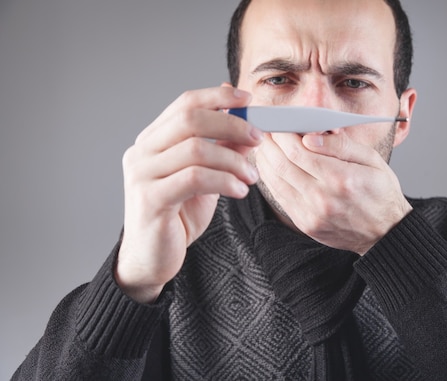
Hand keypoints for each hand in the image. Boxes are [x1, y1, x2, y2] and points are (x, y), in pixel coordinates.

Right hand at [116, 87, 262, 302]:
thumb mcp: (206, 178)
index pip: (185, 103)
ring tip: (251, 176)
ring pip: (195, 149)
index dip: (217, 96)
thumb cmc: (177, 217)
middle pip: (189, 119)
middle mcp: (142, 152)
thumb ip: (222, 151)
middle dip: (231, 124)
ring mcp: (142, 175)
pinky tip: (240, 190)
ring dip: (233, 160)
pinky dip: (224, 180)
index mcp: (153, 140)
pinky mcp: (150, 199)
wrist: (152, 259)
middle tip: (258, 137)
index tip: (247, 99)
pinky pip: (194, 178)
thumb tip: (246, 124)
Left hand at [255, 132, 411, 254]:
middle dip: (270, 145)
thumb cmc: (381, 192)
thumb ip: (341, 145)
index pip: (298, 152)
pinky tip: (272, 168)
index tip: (278, 125)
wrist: (385, 231)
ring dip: (266, 161)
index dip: (282, 136)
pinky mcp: (306, 224)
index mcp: (342, 178)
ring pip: (276, 182)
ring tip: (265, 147)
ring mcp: (312, 214)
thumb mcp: (372, 160)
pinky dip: (272, 180)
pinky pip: (280, 198)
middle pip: (283, 165)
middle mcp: (324, 198)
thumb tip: (311, 136)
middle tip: (265, 133)